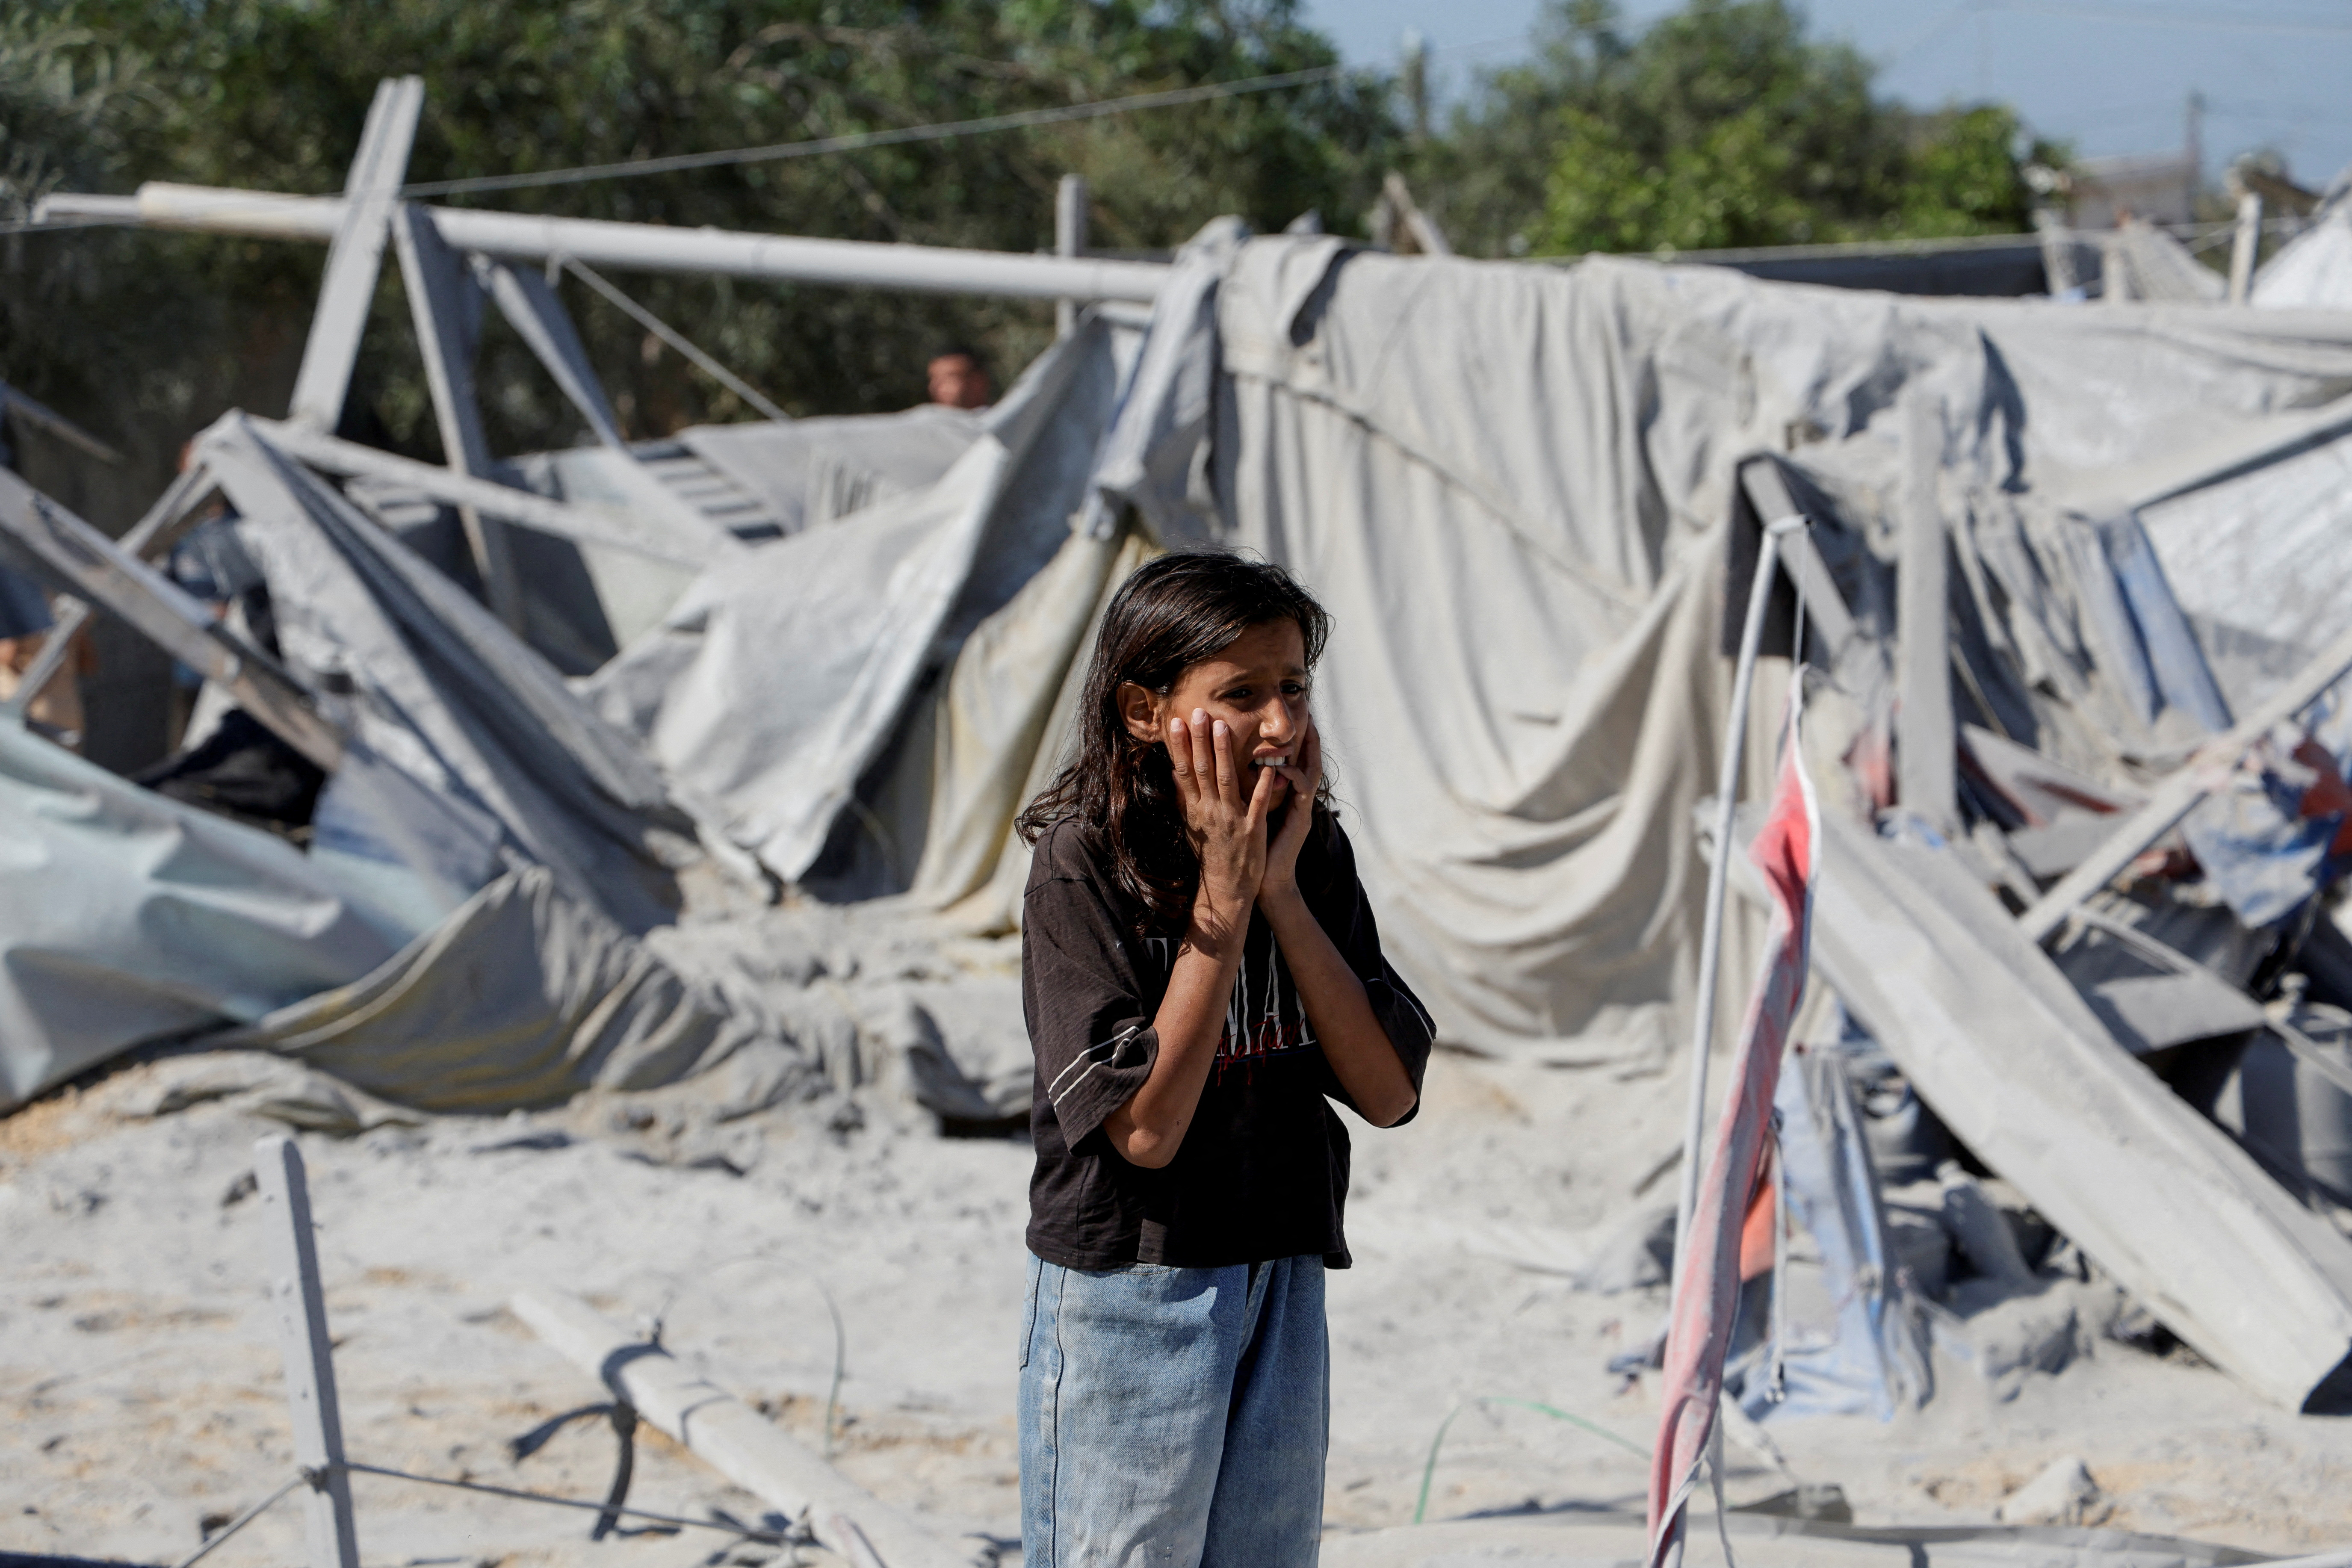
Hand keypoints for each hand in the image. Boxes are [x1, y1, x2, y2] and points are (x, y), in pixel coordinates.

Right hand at [1169, 709, 1275, 942]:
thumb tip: (1174, 772)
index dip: (1179, 746)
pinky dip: (1262, 785)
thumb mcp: (1191, 825)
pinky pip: (1258, 804)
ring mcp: (1231, 820)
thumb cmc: (1210, 854)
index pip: (1184, 771)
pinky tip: (1267, 765)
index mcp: (1195, 809)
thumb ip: (1185, 798)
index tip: (1176, 722)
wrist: (1226, 888)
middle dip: (1199, 740)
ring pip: (1226, 780)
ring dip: (1224, 753)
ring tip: (1222, 727)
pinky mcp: (1252, 830)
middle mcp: (1210, 811)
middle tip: (1198, 713)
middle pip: (1202, 770)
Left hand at [1260, 718, 1320, 904]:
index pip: (1293, 762)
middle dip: (1311, 739)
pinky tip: (1282, 766)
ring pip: (1310, 772)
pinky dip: (1292, 776)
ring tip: (1306, 729)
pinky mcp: (1299, 820)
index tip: (1294, 720)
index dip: (1295, 741)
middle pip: (1308, 762)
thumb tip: (1228, 772)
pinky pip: (1301, 792)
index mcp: (1285, 797)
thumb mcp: (1249, 815)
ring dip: (1308, 750)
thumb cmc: (1255, 850)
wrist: (1266, 881)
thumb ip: (1248, 794)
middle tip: (1310, 714)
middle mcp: (1296, 801)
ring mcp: (1301, 810)